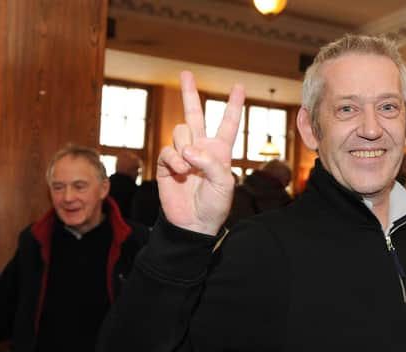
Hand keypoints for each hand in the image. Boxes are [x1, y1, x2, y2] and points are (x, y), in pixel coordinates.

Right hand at [156, 71, 244, 234]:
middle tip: (186, 73)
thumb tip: (187, 149)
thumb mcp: (223, 183)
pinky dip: (175, 160)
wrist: (194, 223)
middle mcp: (201, 148)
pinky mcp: (167, 164)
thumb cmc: (214, 205)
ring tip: (190, 168)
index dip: (233, 105)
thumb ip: (210, 162)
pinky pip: (168, 150)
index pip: (227, 123)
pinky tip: (181, 173)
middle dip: (190, 94)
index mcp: (220, 151)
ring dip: (185, 148)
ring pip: (180, 132)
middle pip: (194, 114)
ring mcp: (182, 154)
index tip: (239, 86)